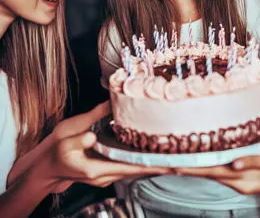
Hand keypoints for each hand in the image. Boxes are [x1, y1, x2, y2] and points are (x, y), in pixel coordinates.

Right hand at [33, 101, 170, 192]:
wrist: (46, 166)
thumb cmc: (55, 152)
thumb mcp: (66, 135)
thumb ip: (84, 128)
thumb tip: (102, 118)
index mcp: (97, 169)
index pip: (131, 168)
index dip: (152, 164)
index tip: (171, 162)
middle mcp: (105, 174)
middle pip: (138, 170)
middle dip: (158, 163)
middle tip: (180, 154)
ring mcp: (106, 173)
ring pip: (134, 168)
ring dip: (151, 161)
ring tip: (171, 151)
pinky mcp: (106, 168)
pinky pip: (128, 165)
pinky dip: (140, 159)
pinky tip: (150, 150)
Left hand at [176, 150, 259, 194]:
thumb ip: (252, 161)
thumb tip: (234, 162)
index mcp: (240, 177)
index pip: (210, 171)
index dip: (192, 168)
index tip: (174, 165)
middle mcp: (235, 180)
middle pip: (205, 173)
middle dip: (186, 169)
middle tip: (167, 163)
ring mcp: (236, 180)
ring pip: (209, 173)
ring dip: (193, 168)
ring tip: (176, 162)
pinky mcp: (240, 177)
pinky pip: (217, 172)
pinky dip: (205, 167)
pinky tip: (200, 162)